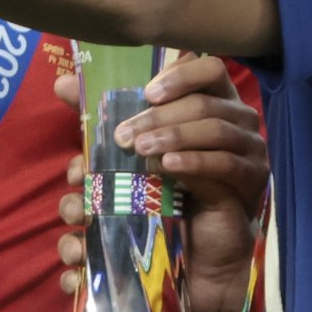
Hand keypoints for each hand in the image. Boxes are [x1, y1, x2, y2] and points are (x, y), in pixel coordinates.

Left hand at [53, 54, 265, 311]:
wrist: (195, 243)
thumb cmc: (167, 184)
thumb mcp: (136, 144)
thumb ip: (106, 113)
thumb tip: (61, 84)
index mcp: (216, 100)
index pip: (210, 68)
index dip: (181, 74)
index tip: (146, 92)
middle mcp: (239, 119)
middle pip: (204, 103)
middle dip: (160, 116)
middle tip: (123, 134)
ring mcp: (250, 150)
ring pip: (215, 130)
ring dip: (173, 136)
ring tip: (139, 149)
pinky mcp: (250, 182)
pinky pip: (225, 164)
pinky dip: (193, 162)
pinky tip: (167, 166)